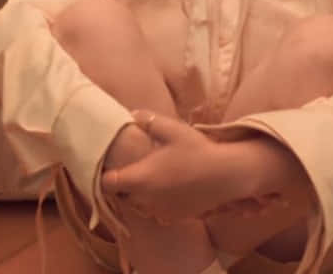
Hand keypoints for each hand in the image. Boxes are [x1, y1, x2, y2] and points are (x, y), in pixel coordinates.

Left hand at [100, 111, 246, 222]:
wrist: (226, 175)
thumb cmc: (197, 150)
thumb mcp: (172, 129)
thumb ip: (148, 121)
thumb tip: (132, 114)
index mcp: (140, 178)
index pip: (107, 184)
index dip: (106, 175)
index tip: (112, 166)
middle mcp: (145, 199)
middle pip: (121, 197)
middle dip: (124, 185)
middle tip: (134, 168)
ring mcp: (159, 211)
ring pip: (138, 206)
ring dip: (140, 195)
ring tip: (152, 178)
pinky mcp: (173, 217)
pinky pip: (156, 212)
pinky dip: (157, 203)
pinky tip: (169, 189)